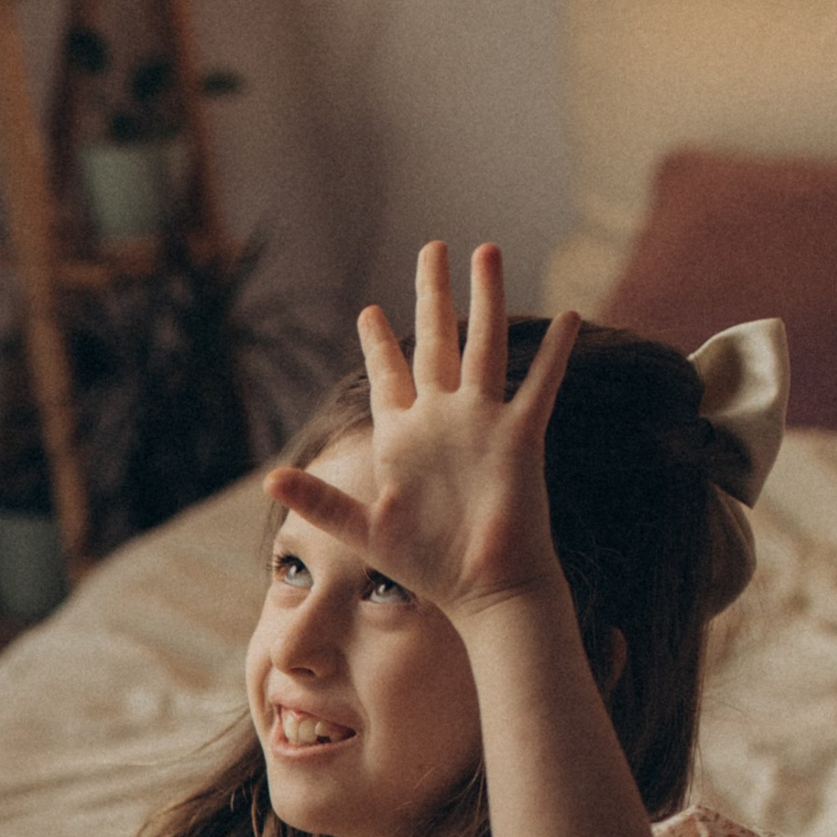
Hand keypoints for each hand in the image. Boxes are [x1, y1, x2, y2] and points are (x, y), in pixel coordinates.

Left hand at [265, 241, 575, 621]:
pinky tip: (566, 316)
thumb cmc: (426, 565)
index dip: (378, 343)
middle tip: (432, 247)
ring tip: (487, 249)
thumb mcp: (363, 530)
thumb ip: (320, 500)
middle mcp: (443, 419)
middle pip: (437, 340)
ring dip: (487, 298)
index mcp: (403, 436)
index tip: (368, 309)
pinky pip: (539, 385)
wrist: (482, 588)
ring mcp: (483, 423)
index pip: (389, 376)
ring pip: (485, 344)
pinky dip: (553, 352)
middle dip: (433, 294)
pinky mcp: (519, 437)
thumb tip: (270, 479)